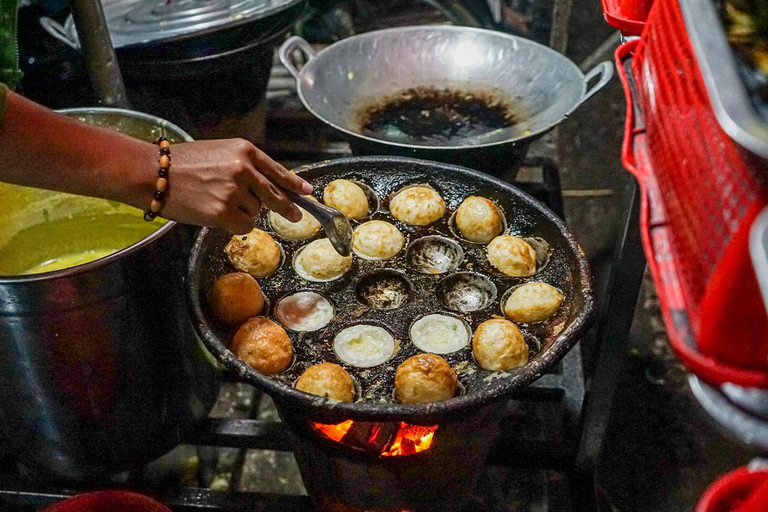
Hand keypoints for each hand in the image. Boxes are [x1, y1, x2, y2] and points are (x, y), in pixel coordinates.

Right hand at [161, 139, 312, 233]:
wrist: (153, 173)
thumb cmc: (181, 163)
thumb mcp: (219, 153)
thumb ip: (245, 167)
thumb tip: (267, 187)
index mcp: (245, 151)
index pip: (277, 170)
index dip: (294, 184)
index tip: (307, 192)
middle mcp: (244, 169)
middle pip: (275, 195)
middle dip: (286, 208)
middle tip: (295, 216)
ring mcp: (235, 191)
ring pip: (256, 212)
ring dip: (243, 213)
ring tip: (217, 202)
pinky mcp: (225, 212)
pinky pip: (245, 226)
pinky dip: (236, 226)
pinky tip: (218, 216)